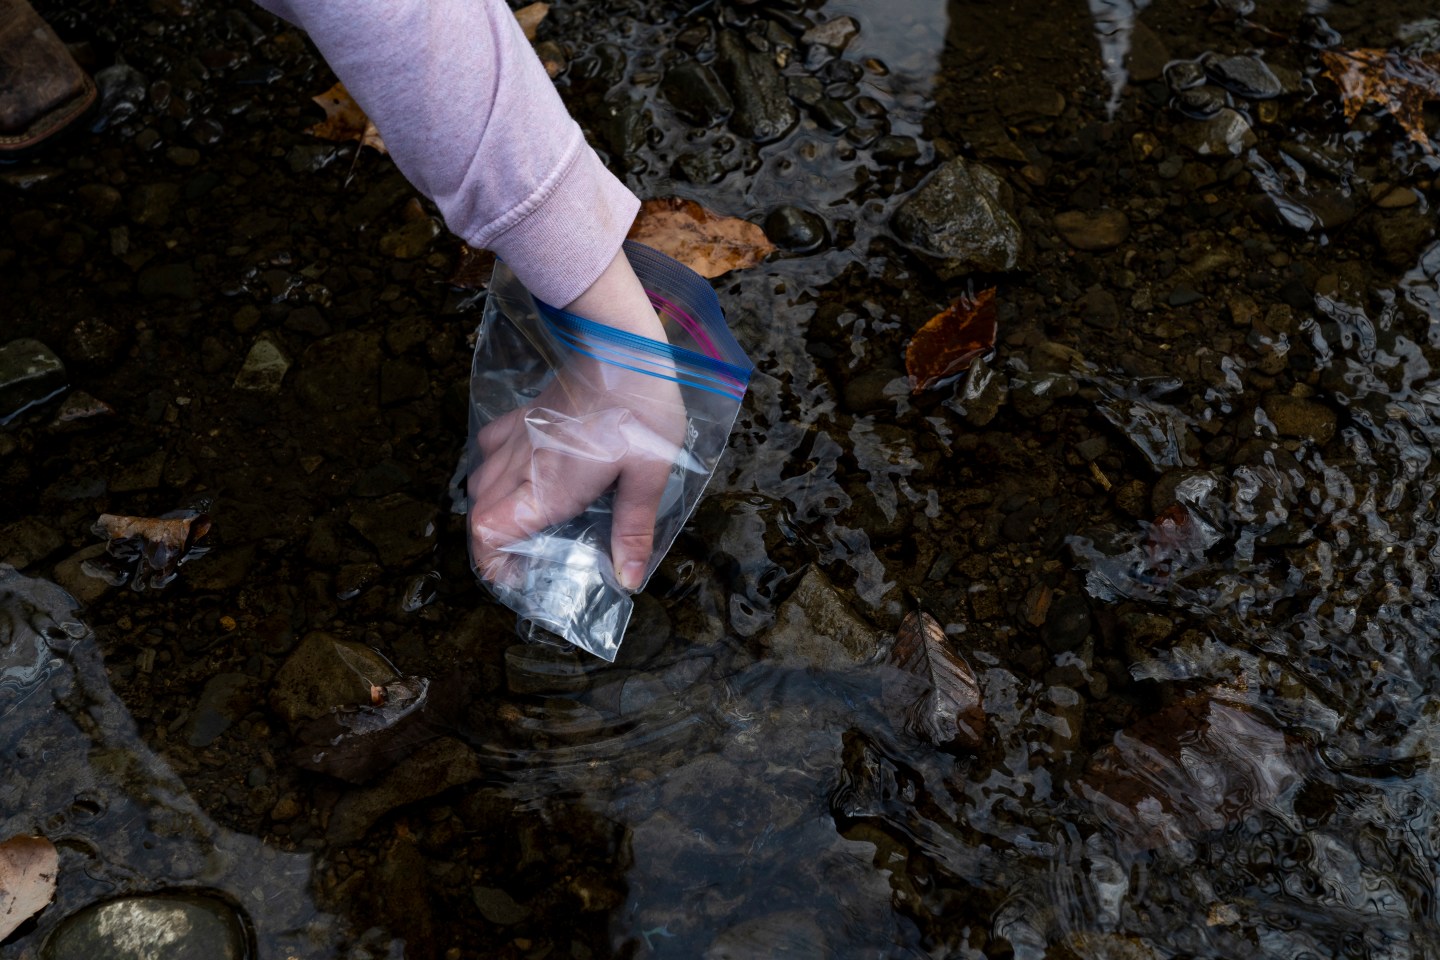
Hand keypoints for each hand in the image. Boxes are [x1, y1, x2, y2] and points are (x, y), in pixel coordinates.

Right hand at [466, 248, 686, 590]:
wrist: (622, 348)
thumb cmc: (641, 411)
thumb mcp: (648, 476)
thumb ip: (633, 529)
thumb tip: (628, 579)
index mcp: (549, 487)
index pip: (489, 532)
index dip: (491, 562)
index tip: (513, 579)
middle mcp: (523, 467)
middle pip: (479, 515)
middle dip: (491, 545)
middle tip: (522, 561)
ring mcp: (517, 438)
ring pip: (480, 483)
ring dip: (492, 510)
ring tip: (521, 525)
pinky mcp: (522, 415)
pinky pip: (489, 447)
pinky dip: (492, 468)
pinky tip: (517, 473)